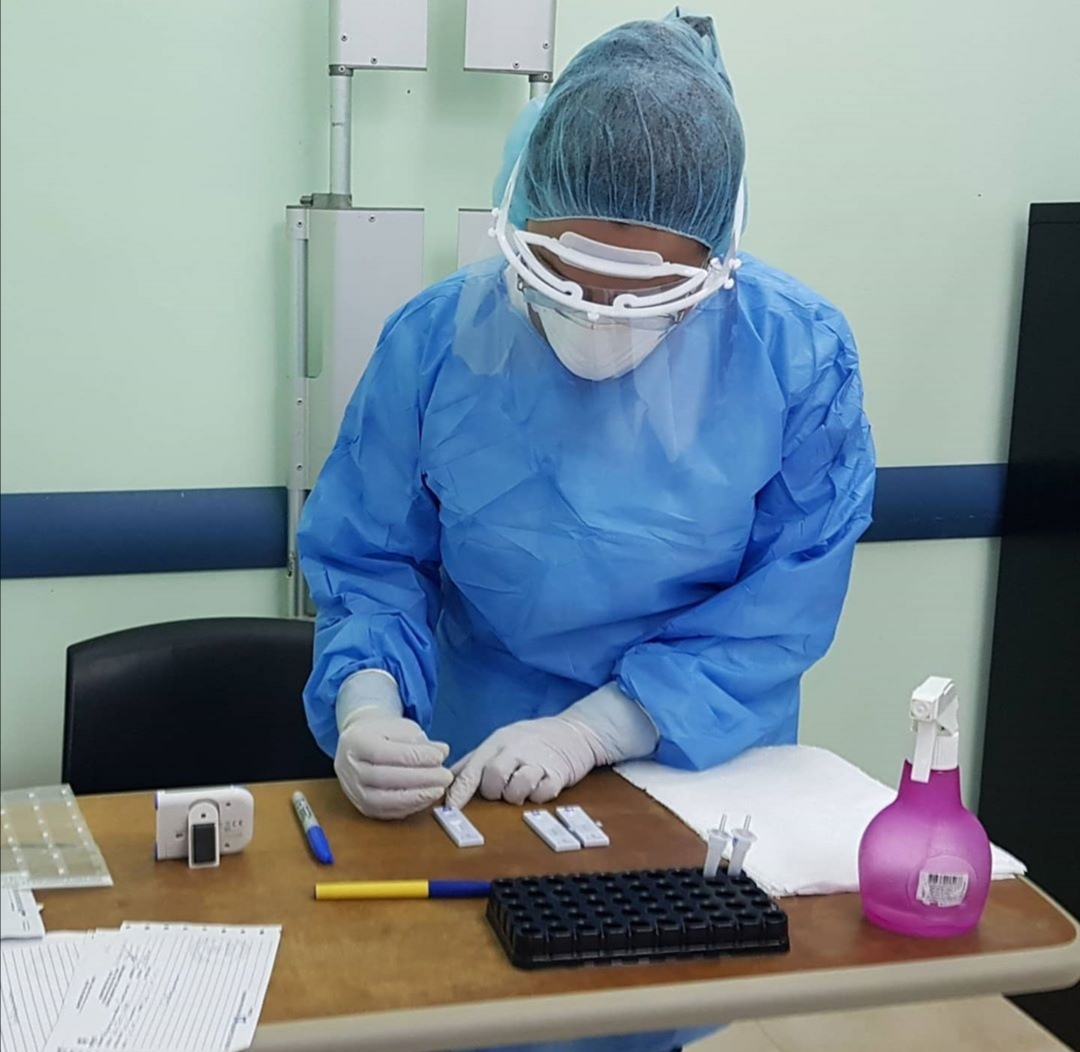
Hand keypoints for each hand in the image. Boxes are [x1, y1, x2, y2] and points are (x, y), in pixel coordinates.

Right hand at [335, 709, 452, 819]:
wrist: (358, 745)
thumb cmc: (382, 734)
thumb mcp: (399, 727)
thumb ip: (419, 740)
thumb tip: (442, 752)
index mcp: (357, 742)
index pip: (386, 753)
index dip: (415, 757)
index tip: (439, 757)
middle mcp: (350, 768)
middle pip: (384, 778)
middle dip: (419, 779)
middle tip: (445, 776)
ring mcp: (354, 790)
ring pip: (383, 800)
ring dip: (415, 798)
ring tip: (438, 790)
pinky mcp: (362, 807)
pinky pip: (385, 812)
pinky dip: (408, 807)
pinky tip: (426, 798)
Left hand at [446, 716, 602, 808]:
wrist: (574, 730)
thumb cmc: (530, 740)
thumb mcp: (500, 742)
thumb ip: (474, 761)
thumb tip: (446, 778)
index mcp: (497, 742)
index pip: (472, 769)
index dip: (460, 791)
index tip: (450, 808)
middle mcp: (516, 750)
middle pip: (493, 778)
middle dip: (494, 792)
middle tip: (502, 790)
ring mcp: (538, 761)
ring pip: (518, 787)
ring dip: (516, 795)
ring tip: (521, 788)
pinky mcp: (558, 774)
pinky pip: (543, 794)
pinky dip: (538, 796)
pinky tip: (541, 787)